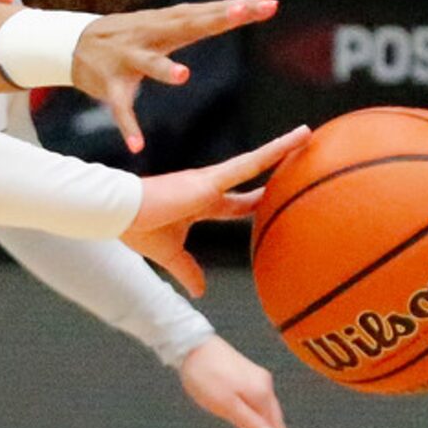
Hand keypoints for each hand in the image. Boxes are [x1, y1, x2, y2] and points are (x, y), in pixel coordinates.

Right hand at [72, 0, 279, 153]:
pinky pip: (120, 109)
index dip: (236, 8)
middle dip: (214, 20)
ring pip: (149, 64)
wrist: (75, 44)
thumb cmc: (131, 34)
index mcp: (167, 24)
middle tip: (242, 12)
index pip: (207, 13)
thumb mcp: (167, 22)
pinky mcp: (110, 86)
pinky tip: (137, 144)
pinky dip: (127, 126)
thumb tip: (251, 2)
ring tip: (182, 76)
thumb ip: (205, 17)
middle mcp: (150, 37)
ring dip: (163, 69)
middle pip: (187, 26)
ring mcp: (128, 60)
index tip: (267, 1)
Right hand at [121, 126, 308, 296]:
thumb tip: (200, 293)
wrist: (119, 213)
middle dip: (274, 167)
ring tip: (307, 135)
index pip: (235, 204)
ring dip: (282, 147)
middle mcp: (208, 186)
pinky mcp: (209, 180)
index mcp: (199, 203)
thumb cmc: (138, 229)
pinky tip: (295, 139)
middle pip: (250, 176)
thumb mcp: (169, 255)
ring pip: (255, 161)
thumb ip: (188, 271)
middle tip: (300, 158)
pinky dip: (274, 151)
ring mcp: (210, 181)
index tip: (272, 201)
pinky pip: (250, 163)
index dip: (254, 203)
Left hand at [178, 336, 290, 427]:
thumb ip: (249, 421)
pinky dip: (255, 423)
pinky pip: (257, 406)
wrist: (190, 343)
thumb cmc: (204, 375)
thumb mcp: (224, 403)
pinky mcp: (246, 376)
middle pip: (274, 425)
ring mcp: (257, 380)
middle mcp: (264, 387)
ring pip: (265, 415)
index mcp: (261, 395)